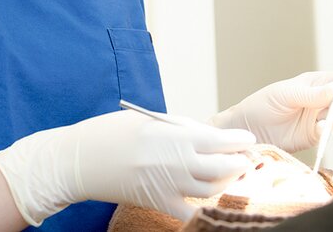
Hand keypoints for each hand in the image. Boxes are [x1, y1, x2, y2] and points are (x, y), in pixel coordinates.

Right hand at [0, 109, 255, 223]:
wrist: (82, 159)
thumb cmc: (112, 132)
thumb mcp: (149, 121)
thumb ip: (180, 128)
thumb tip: (207, 135)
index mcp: (176, 137)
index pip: (220, 141)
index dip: (240, 142)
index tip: (250, 141)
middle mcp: (177, 162)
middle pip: (223, 168)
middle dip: (240, 164)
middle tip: (249, 161)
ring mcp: (169, 185)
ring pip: (212, 190)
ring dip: (227, 185)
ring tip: (235, 179)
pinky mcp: (158, 202)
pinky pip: (190, 211)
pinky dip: (203, 208)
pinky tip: (211, 203)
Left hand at [207, 70, 332, 152]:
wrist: (249, 129)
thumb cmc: (263, 104)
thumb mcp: (285, 94)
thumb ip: (309, 94)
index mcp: (315, 83)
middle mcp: (321, 99)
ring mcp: (319, 118)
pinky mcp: (315, 135)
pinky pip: (328, 132)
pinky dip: (329, 131)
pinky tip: (322, 129)